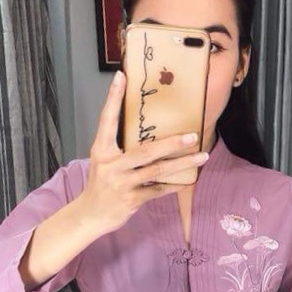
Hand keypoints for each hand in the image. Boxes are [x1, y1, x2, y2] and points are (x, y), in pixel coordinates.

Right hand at [82, 71, 208, 235]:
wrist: (90, 215)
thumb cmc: (101, 184)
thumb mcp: (103, 161)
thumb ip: (120, 148)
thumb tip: (147, 130)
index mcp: (101, 150)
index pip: (107, 120)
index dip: (113, 98)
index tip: (121, 76)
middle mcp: (111, 165)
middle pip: (146, 150)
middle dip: (172, 142)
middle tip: (193, 135)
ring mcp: (122, 183)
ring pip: (157, 170)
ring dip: (182, 163)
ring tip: (202, 156)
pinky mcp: (131, 200)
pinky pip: (158, 190)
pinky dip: (174, 185)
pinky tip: (188, 180)